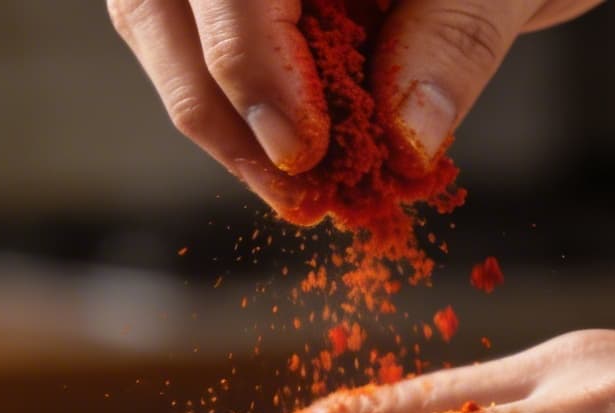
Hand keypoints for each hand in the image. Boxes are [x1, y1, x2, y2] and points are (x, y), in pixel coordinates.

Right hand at [105, 0, 606, 206]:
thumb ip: (455, 37)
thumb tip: (408, 136)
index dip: (251, 62)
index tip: (300, 151)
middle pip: (160, 5)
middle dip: (218, 107)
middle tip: (293, 193)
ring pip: (159, 25)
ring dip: (218, 120)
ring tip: (295, 193)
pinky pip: (195, 45)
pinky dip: (239, 112)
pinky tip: (294, 163)